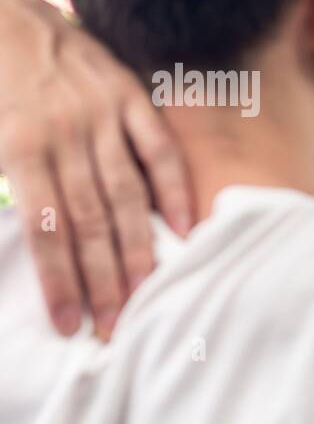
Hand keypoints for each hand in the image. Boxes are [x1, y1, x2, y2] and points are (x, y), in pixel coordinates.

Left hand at [0, 0, 192, 339]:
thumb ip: (1, 181)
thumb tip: (23, 233)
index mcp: (18, 144)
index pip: (46, 227)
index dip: (59, 280)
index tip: (71, 324)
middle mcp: (65, 133)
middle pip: (91, 221)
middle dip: (104, 280)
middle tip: (116, 328)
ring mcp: (103, 114)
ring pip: (126, 194)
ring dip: (138, 249)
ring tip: (146, 296)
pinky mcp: (130, 95)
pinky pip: (158, 149)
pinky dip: (174, 188)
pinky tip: (185, 228)